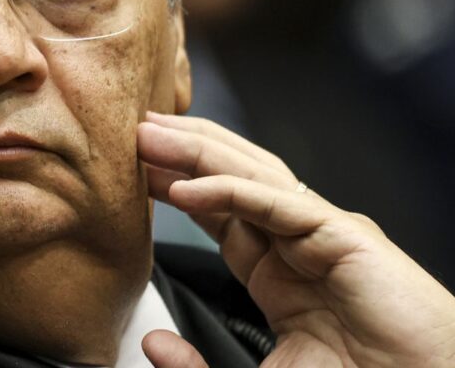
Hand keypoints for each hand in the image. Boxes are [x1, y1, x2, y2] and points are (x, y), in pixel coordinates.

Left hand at [136, 112, 454, 367]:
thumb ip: (198, 367)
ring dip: (196, 152)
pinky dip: (229, 190)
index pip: (218, 209)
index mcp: (278, 270)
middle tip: (133, 132)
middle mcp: (296, 241)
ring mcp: (320, 233)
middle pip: (229, 178)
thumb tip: (153, 346)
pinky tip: (184, 186)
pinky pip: (276, 204)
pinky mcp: (343, 237)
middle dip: (181, 152)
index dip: (175, 185)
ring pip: (250, 175)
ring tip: (149, 135)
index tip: (133, 170)